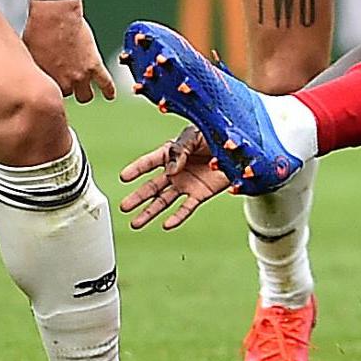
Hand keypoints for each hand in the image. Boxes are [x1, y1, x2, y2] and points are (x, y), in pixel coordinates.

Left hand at [23, 0, 116, 100]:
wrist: (54, 15)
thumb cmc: (39, 28)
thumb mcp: (29, 53)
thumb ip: (34, 67)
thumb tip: (31, 70)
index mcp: (45, 80)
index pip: (49, 95)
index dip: (50, 89)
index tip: (50, 87)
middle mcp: (63, 81)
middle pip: (67, 96)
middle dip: (66, 90)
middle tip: (65, 84)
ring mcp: (80, 75)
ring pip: (85, 96)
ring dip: (83, 93)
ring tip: (84, 93)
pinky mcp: (94, 65)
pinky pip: (105, 84)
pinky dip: (108, 90)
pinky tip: (109, 95)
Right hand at [118, 128, 233, 228]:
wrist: (236, 148)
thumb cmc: (214, 135)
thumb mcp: (195, 136)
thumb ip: (181, 150)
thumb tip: (170, 169)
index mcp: (171, 153)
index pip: (150, 162)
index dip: (137, 169)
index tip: (123, 177)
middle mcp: (175, 171)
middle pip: (152, 187)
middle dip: (138, 197)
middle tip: (123, 206)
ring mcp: (185, 184)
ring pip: (163, 201)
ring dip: (149, 212)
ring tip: (135, 224)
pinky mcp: (199, 194)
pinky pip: (186, 208)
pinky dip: (177, 217)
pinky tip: (166, 225)